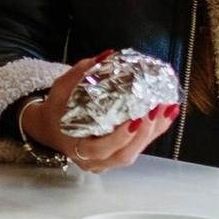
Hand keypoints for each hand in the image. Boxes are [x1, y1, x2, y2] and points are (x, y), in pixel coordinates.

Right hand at [19, 52, 177, 173]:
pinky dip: (155, 131)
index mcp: (76, 147)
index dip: (120, 138)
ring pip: (134, 153)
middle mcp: (93, 160)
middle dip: (145, 133)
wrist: (51, 128)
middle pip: (124, 155)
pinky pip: (138, 147)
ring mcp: (106, 162)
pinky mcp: (117, 156)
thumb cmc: (57, 109)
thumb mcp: (62, 88)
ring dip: (154, 131)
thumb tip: (107, 56)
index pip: (100, 149)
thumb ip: (81, 73)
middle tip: (157, 108)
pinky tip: (168, 113)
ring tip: (167, 107)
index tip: (136, 118)